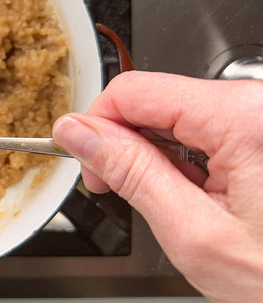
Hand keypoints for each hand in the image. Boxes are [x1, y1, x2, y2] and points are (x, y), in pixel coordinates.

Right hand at [52, 71, 262, 301]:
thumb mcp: (195, 234)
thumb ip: (130, 173)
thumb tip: (80, 134)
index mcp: (244, 119)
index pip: (134, 90)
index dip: (95, 124)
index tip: (83, 160)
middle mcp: (260, 104)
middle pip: (156, 99)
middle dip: (126, 143)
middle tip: (120, 192)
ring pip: (179, 115)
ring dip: (158, 156)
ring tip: (175, 205)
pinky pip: (209, 128)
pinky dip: (189, 161)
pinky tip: (200, 195)